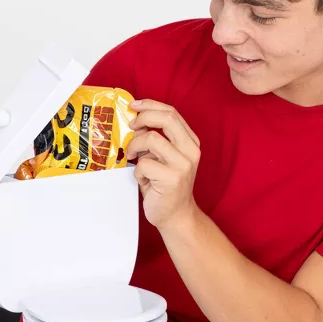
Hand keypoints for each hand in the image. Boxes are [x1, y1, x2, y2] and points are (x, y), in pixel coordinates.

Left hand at [126, 100, 200, 229]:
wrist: (176, 216)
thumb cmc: (165, 187)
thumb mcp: (162, 158)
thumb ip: (154, 140)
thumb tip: (137, 123)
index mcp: (191, 143)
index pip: (172, 113)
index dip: (150, 105)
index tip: (134, 105)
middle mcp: (191, 151)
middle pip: (167, 119)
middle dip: (144, 117)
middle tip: (131, 125)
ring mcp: (183, 165)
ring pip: (151, 140)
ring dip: (135, 147)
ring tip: (133, 159)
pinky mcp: (172, 179)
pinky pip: (144, 164)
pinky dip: (137, 171)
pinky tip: (143, 180)